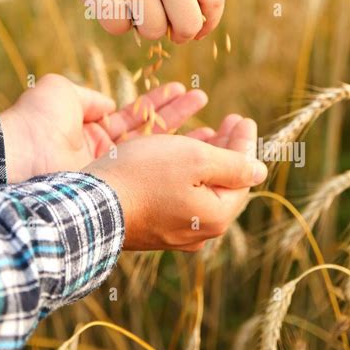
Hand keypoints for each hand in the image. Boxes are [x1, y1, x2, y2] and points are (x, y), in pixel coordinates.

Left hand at [0, 74, 207, 182]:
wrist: (19, 155)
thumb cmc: (35, 120)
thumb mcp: (62, 93)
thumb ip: (90, 98)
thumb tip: (108, 105)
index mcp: (89, 132)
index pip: (132, 117)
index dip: (158, 105)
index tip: (183, 91)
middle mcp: (102, 154)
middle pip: (149, 134)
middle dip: (179, 119)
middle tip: (206, 107)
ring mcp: (110, 172)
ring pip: (155, 152)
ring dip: (185, 136)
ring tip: (216, 123)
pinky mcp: (114, 184)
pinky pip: (149, 167)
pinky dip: (174, 154)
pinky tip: (198, 143)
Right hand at [52, 0, 225, 42]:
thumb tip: (197, 25)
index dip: (208, 22)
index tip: (199, 30)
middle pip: (189, 24)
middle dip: (180, 34)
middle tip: (168, 29)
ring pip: (154, 32)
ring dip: (143, 25)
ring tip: (130, 0)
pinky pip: (121, 30)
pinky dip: (114, 20)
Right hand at [84, 116, 266, 250]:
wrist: (89, 204)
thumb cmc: (143, 176)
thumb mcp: (196, 160)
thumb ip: (233, 164)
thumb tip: (260, 170)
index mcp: (216, 217)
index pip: (242, 177)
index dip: (244, 144)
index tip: (242, 118)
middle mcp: (198, 231)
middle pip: (221, 184)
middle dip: (226, 149)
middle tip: (230, 120)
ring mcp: (172, 231)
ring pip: (197, 188)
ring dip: (204, 157)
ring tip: (206, 130)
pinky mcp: (150, 226)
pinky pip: (175, 194)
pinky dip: (181, 171)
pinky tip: (175, 152)